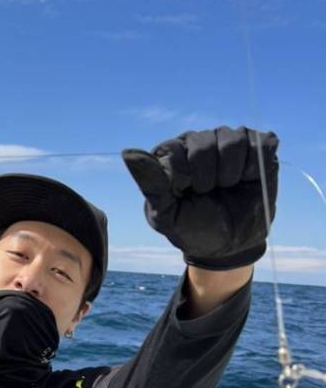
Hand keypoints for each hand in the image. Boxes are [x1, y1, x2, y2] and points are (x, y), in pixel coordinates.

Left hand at [122, 126, 278, 270]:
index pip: (173, 150)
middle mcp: (198, 142)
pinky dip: (254, 167)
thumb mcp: (167, 215)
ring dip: (231, 173)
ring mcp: (228, 141)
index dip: (184, 176)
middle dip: (208, 177)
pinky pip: (259, 143)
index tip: (187, 194)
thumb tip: (128, 153)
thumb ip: (151, 184)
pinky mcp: (257, 145)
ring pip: (232, 141)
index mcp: (171, 156)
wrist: (231, 246)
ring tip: (228, 187)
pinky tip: (247, 179)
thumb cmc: (195, 229)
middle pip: (204, 143)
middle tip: (209, 193)